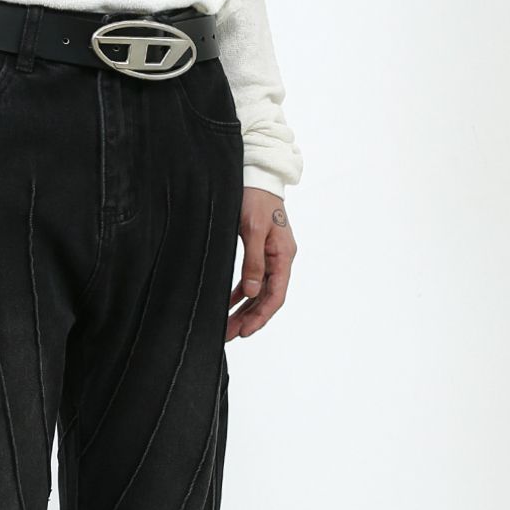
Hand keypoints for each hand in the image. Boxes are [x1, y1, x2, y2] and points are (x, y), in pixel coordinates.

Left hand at [226, 188, 297, 341]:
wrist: (256, 174)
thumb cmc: (256, 197)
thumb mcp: (253, 230)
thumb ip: (253, 262)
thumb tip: (250, 292)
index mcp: (283, 255)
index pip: (275, 295)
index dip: (261, 316)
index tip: (244, 331)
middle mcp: (280, 259)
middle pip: (266, 298)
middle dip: (248, 318)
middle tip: (228, 335)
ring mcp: (271, 256)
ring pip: (258, 292)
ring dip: (243, 309)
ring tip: (226, 326)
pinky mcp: (260, 251)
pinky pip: (252, 280)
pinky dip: (240, 293)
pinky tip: (228, 304)